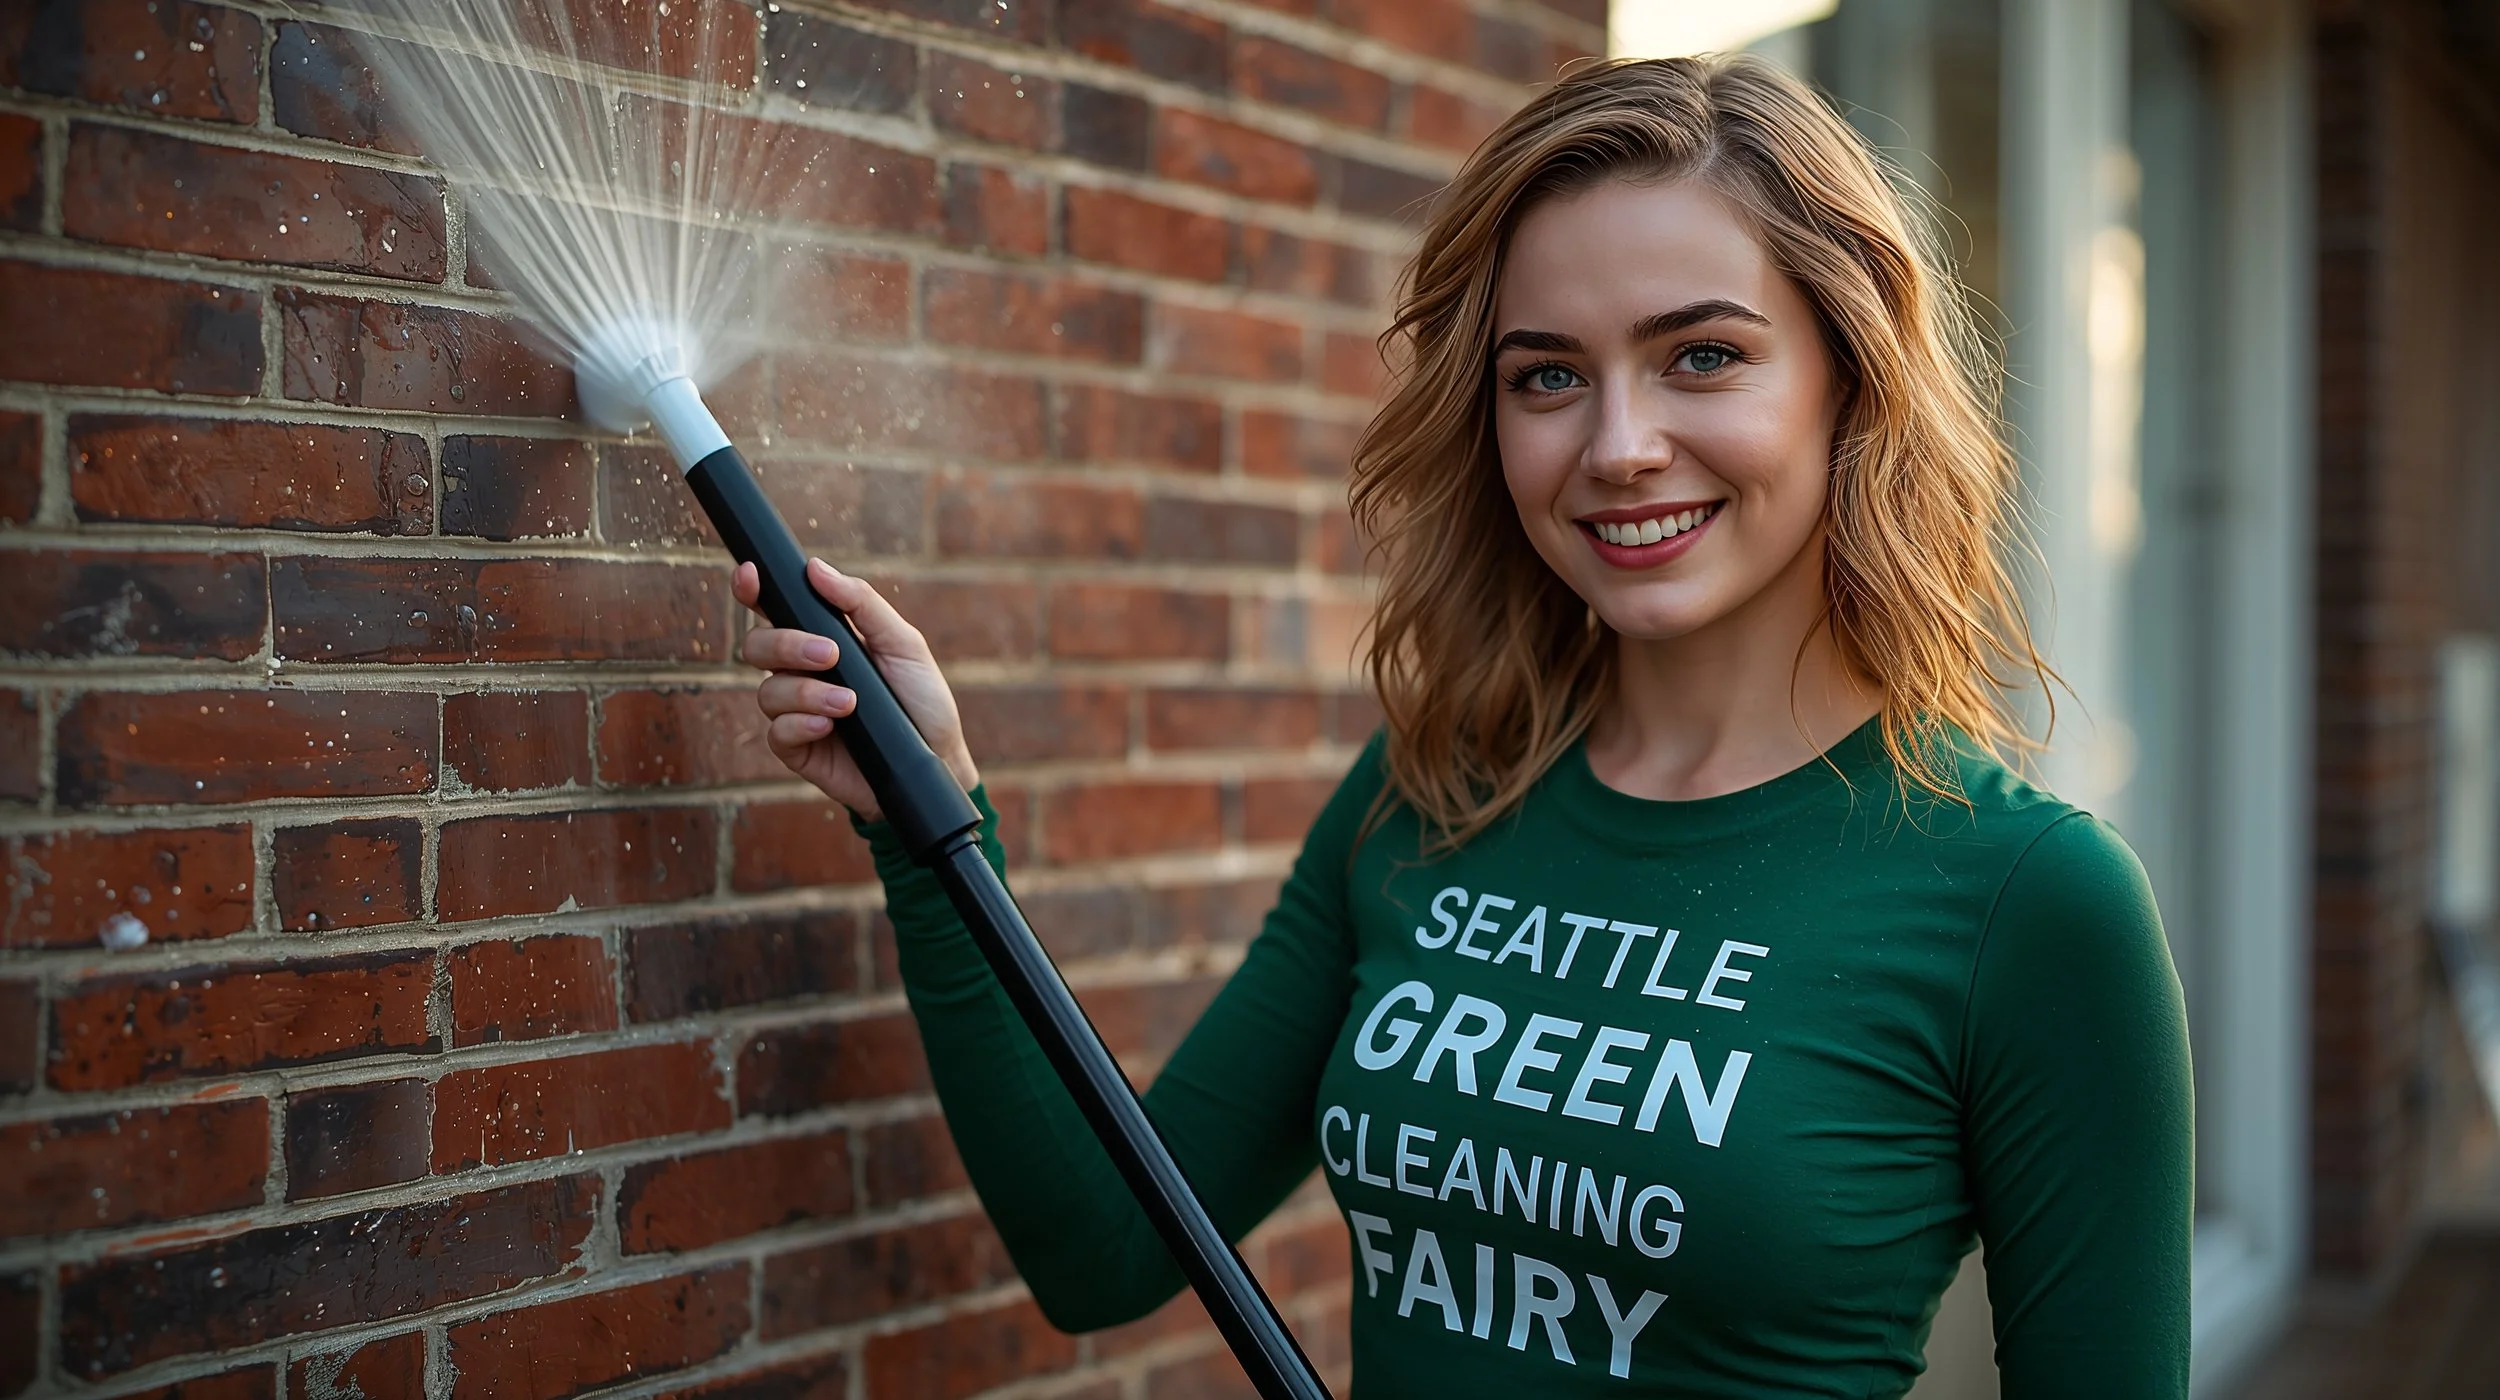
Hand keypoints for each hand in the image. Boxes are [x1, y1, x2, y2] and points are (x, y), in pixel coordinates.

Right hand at [734, 558, 978, 821]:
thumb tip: (814, 568)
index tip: (750, 575)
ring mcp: (796, 711)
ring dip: (807, 693)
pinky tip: (829, 727)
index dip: (752, 590)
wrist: (936, 760)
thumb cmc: (921, 698)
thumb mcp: (903, 643)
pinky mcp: (798, 749)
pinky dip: (800, 725)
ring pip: (767, 692)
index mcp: (820, 638)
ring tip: (849, 703)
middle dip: (787, 645)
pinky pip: (776, 732)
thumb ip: (861, 604)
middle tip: (830, 655)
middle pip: (757, 646)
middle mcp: (800, 672)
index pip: (774, 609)